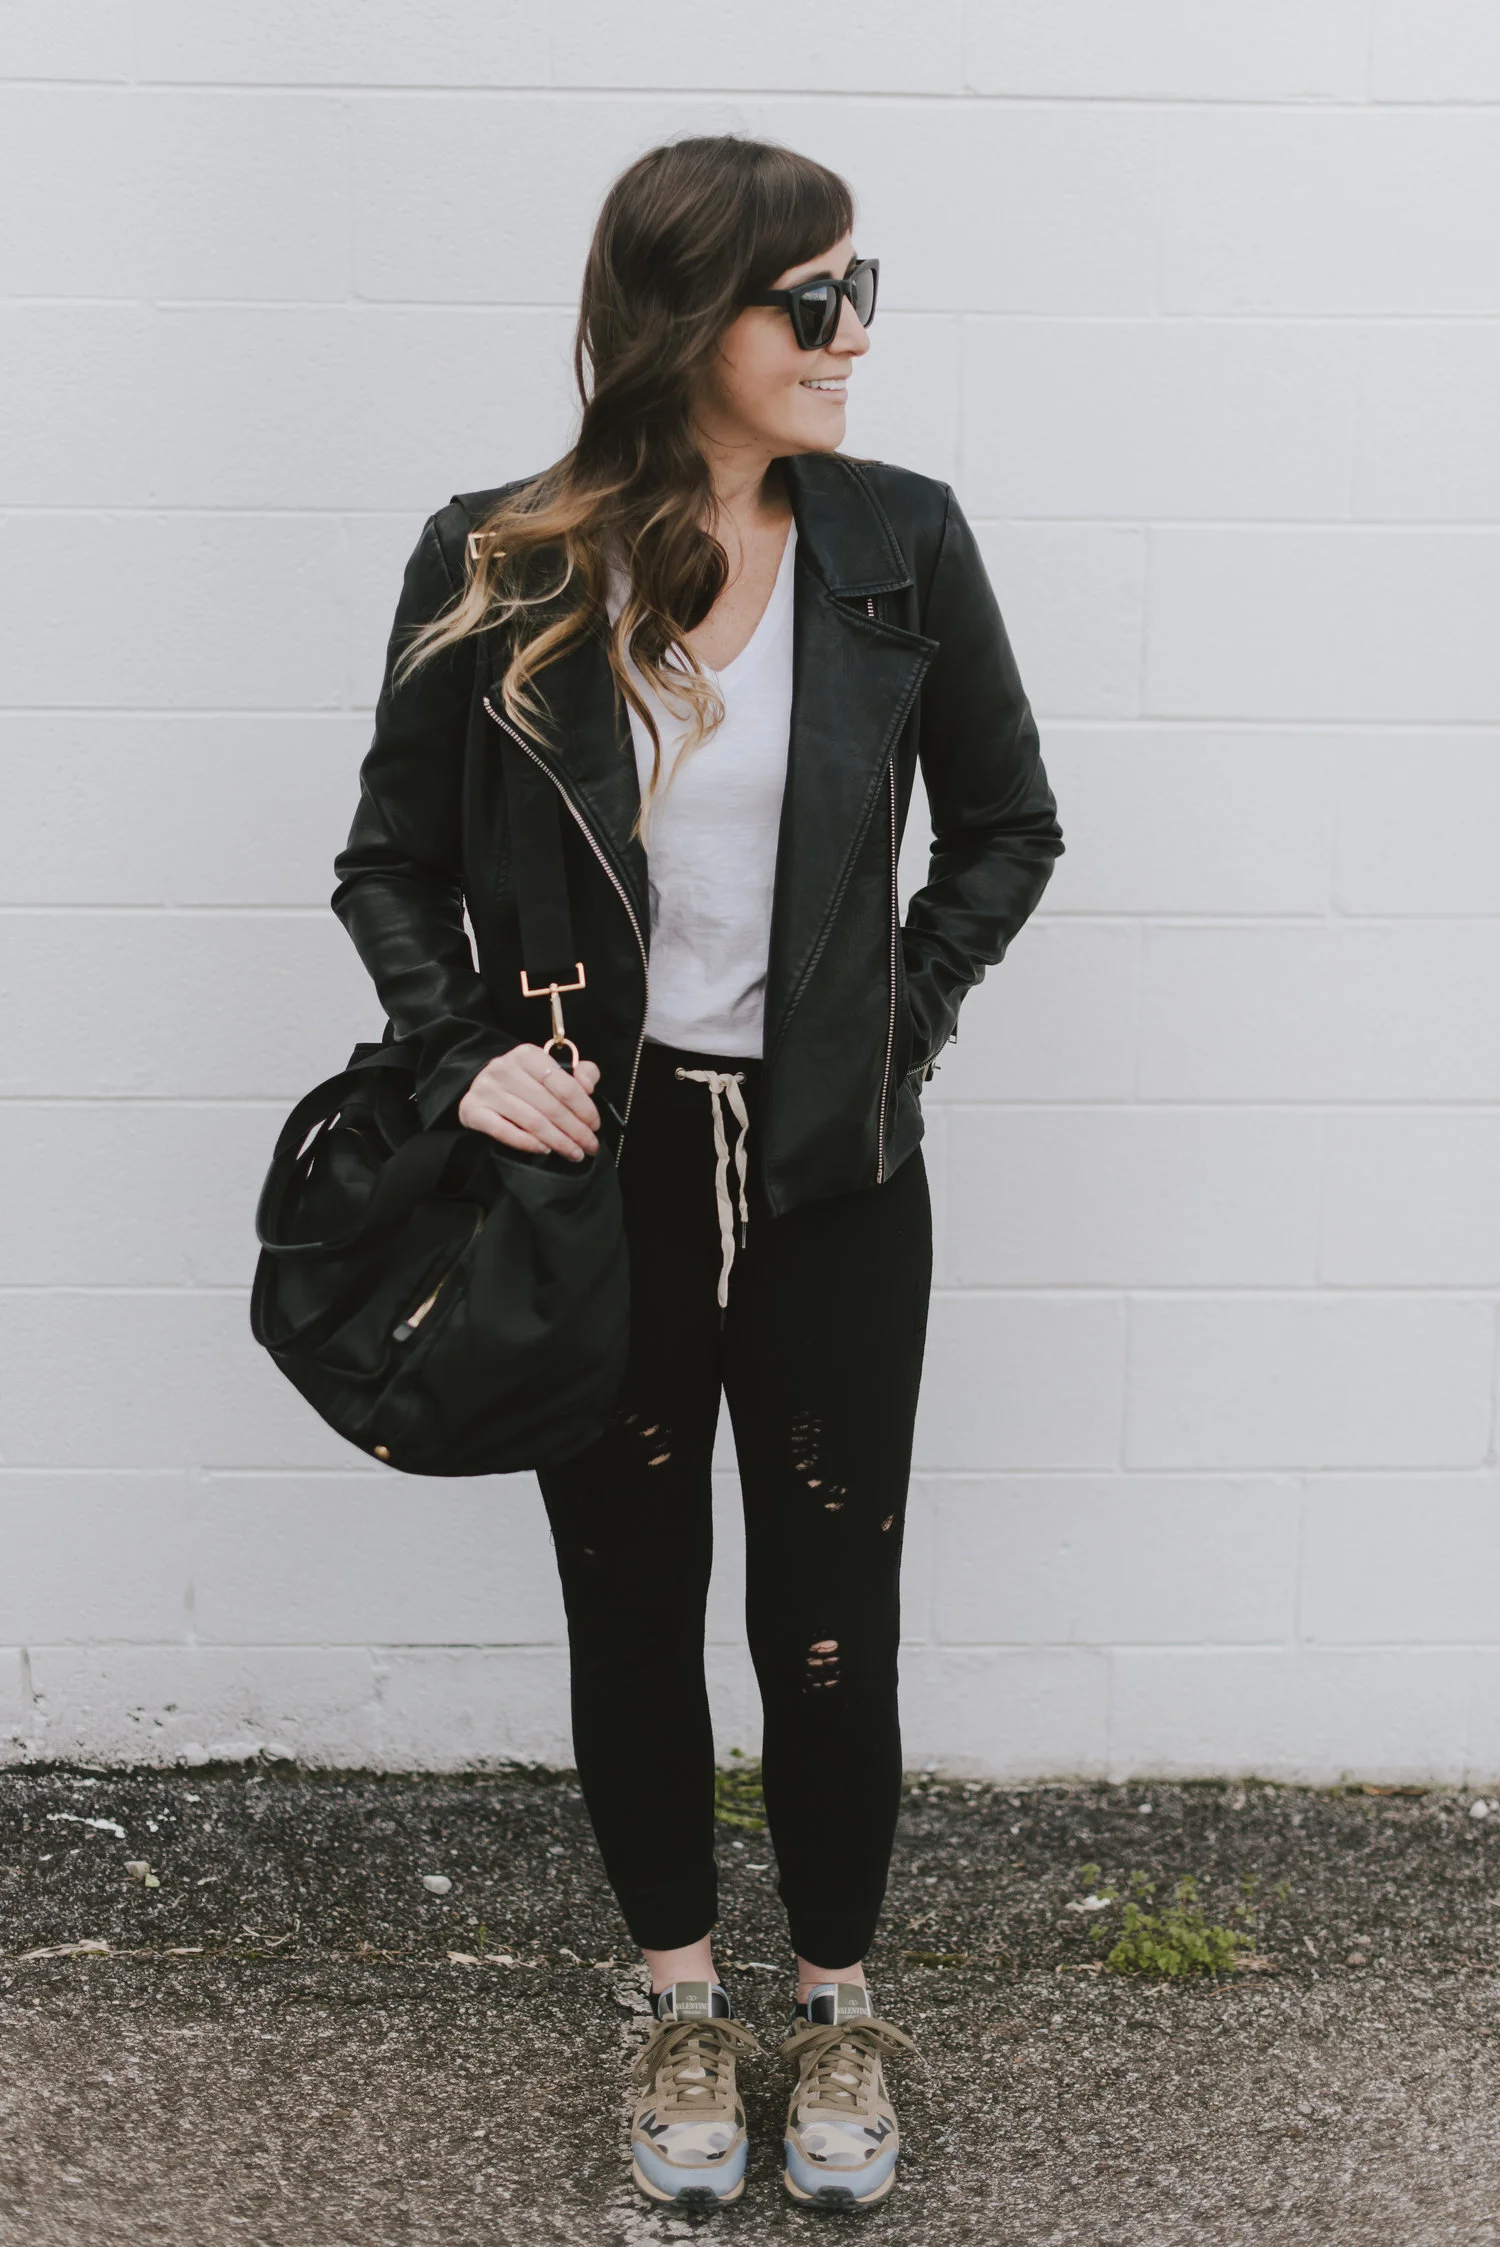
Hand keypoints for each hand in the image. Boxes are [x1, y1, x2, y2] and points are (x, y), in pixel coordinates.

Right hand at [458, 1045, 601, 1160]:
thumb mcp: (553, 1070)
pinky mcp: (473, 1110)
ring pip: (532, 1121)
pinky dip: (528, 1143)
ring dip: (558, 1142)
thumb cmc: (526, 1082)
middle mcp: (504, 1068)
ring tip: (574, 1153)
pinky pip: (505, 1132)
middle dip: (576, 1131)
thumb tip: (588, 1086)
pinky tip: (545, 1150)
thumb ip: (580, 1074)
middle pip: (550, 1106)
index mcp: (528, 1055)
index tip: (595, 1126)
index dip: (584, 1108)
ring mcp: (486, 1089)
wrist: (484, 1087)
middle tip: (590, 1146)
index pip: (563, 1085)